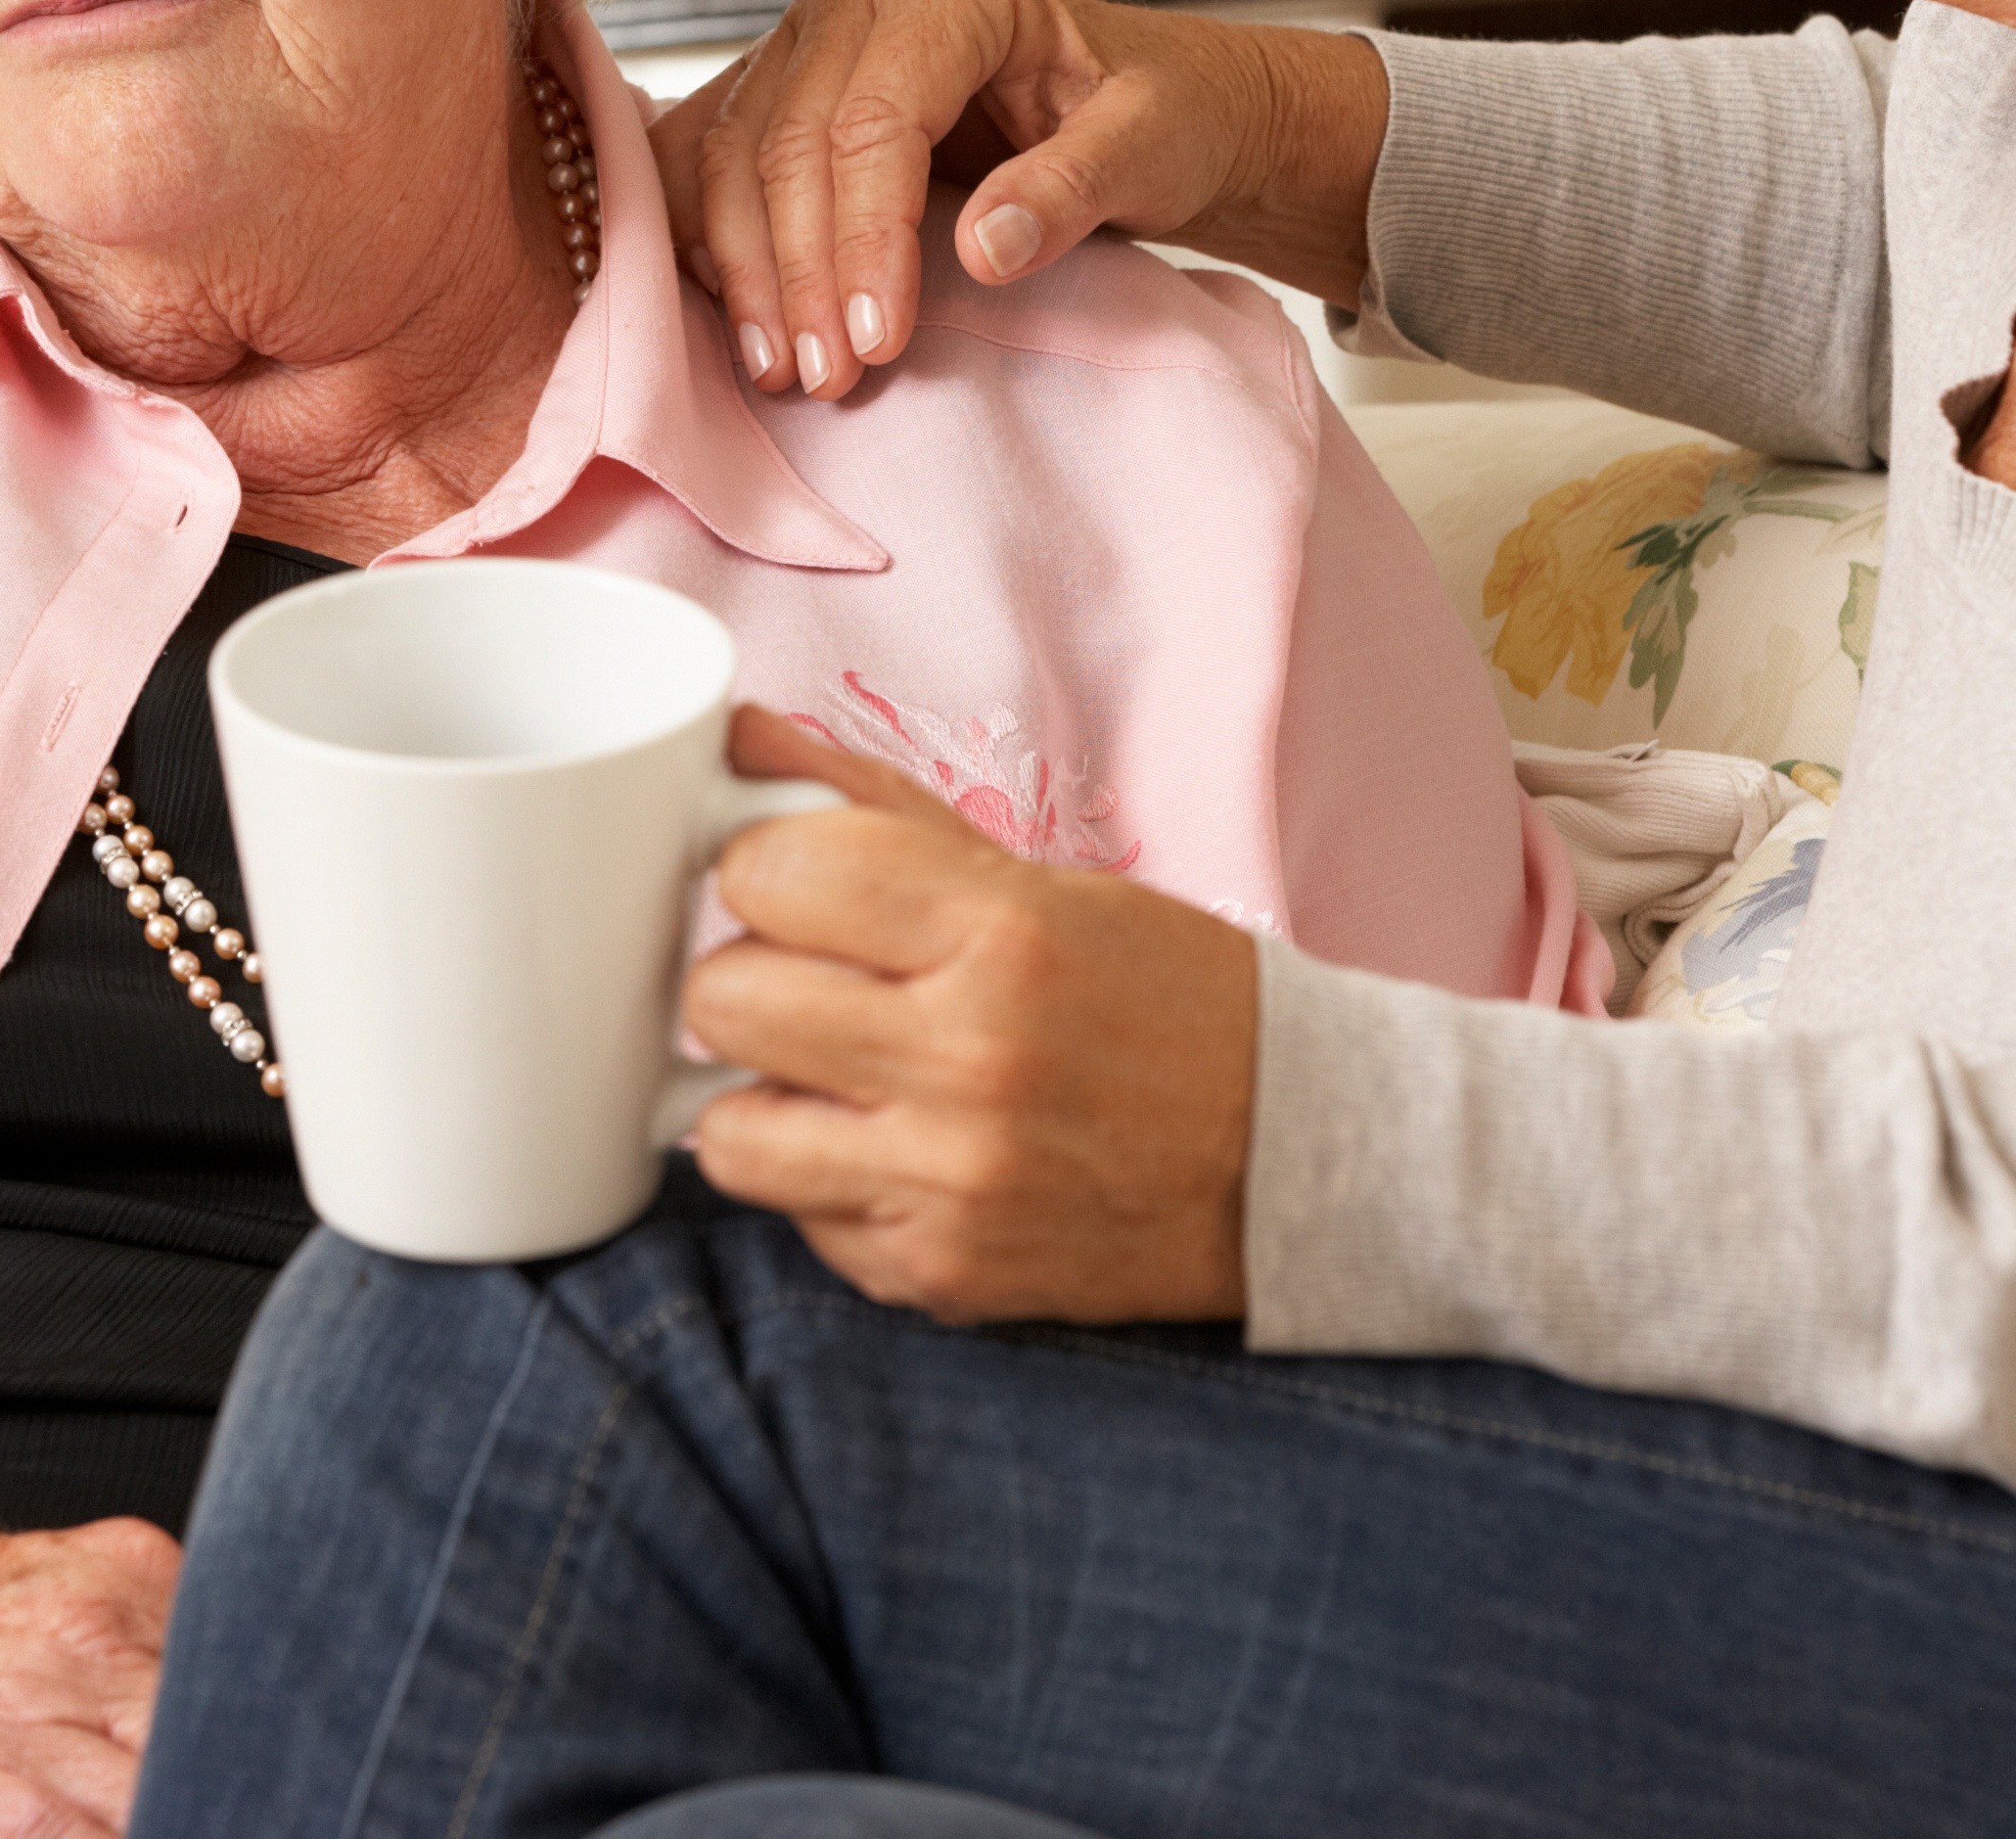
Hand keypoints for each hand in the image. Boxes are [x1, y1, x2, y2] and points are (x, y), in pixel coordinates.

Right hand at [650, 0, 1382, 401]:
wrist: (1147, 101)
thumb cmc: (1158, 110)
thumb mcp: (1151, 143)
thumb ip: (1074, 186)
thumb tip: (986, 249)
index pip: (876, 119)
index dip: (868, 239)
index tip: (879, 340)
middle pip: (792, 140)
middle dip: (801, 271)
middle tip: (828, 376)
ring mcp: (811, 34)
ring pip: (736, 151)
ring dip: (746, 270)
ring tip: (781, 368)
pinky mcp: (782, 83)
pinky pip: (711, 153)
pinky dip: (711, 236)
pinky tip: (734, 312)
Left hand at [678, 707, 1258, 1322]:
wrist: (1290, 1164)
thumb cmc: (1167, 1002)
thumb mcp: (1043, 882)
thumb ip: (877, 811)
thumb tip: (741, 741)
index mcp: (1001, 932)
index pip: (770, 872)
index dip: (764, 871)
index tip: (797, 885)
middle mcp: (969, 1059)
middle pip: (726, 995)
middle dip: (752, 975)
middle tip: (815, 980)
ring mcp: (949, 1180)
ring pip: (726, 1126)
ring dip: (765, 1091)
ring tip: (836, 1073)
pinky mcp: (938, 1274)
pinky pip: (794, 1217)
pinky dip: (824, 1179)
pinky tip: (895, 1148)